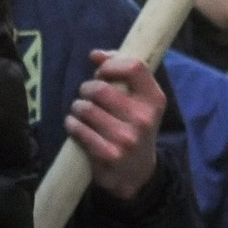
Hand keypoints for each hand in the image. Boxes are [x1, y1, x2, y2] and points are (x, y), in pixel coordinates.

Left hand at [67, 52, 163, 201]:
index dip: (111, 64)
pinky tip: (75, 125)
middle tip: (86, 94)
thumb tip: (95, 54)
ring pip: (86, 108)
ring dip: (77, 107)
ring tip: (81, 111)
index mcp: (154, 100)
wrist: (137, 173)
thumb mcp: (139, 101)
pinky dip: (72, 124)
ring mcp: (126, 139)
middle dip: (86, 88)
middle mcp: (143, 119)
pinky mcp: (109, 155)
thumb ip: (121, 72)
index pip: (134, 67)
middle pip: (101, 88)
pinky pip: (79, 129)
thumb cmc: (133, 126)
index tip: (101, 71)